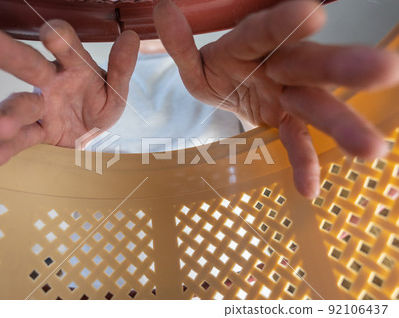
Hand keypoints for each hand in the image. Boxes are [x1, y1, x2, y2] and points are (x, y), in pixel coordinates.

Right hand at [0, 20, 139, 166]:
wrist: (93, 133)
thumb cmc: (100, 103)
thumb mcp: (116, 89)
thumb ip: (121, 68)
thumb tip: (131, 37)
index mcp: (75, 66)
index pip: (67, 48)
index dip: (60, 39)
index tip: (51, 34)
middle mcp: (51, 82)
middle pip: (26, 65)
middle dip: (2, 52)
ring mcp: (41, 108)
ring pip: (19, 106)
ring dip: (6, 115)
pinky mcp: (37, 133)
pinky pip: (21, 140)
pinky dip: (5, 149)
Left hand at [154, 0, 398, 198]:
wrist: (231, 89)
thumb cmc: (217, 71)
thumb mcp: (194, 62)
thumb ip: (181, 44)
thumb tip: (163, 12)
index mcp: (249, 45)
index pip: (264, 33)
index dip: (284, 26)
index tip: (312, 16)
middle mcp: (277, 66)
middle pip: (308, 66)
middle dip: (340, 68)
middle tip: (383, 70)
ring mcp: (286, 96)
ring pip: (315, 106)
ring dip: (341, 124)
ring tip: (371, 148)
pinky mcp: (286, 121)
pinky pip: (296, 142)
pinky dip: (303, 163)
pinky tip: (309, 188)